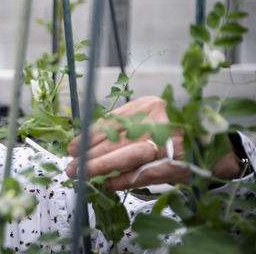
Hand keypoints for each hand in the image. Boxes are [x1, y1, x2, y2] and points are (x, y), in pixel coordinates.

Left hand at [65, 96, 188, 190]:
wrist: (217, 148)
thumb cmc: (179, 133)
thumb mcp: (151, 118)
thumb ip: (126, 126)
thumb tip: (91, 141)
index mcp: (148, 106)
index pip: (110, 122)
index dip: (88, 136)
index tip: (74, 146)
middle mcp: (156, 122)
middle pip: (113, 140)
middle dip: (88, 155)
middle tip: (72, 165)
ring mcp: (165, 144)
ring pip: (123, 157)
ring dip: (98, 168)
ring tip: (80, 174)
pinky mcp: (171, 166)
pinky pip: (139, 175)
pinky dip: (120, 180)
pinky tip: (106, 184)